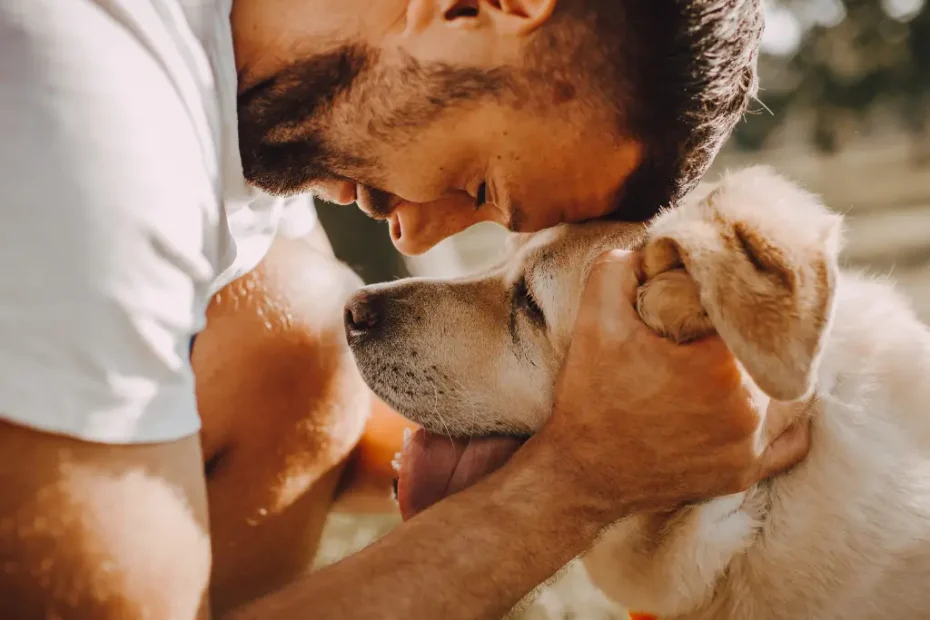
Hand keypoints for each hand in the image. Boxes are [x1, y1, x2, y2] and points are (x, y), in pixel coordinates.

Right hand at [541, 249, 811, 519]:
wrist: (580, 473)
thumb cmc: (590, 397)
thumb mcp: (595, 319)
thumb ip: (621, 268)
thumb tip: (653, 248)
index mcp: (721, 367)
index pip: (750, 313)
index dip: (733, 298)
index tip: (713, 295)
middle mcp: (748, 411)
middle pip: (770, 352)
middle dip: (749, 334)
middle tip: (721, 325)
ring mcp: (750, 448)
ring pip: (785, 392)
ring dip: (765, 371)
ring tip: (739, 357)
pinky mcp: (744, 474)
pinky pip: (788, 442)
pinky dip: (783, 419)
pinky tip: (762, 399)